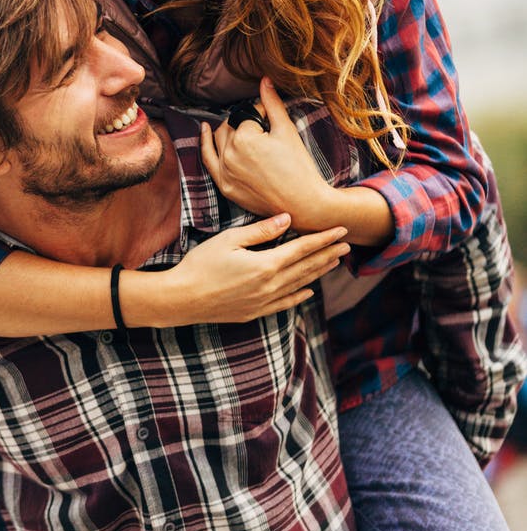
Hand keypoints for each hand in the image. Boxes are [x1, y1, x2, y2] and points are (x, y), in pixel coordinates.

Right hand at [163, 212, 349, 324]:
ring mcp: (264, 301)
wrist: (183, 299)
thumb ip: (261, 231)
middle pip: (307, 267)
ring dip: (319, 272)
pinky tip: (309, 290)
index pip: (302, 248)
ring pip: (300, 284)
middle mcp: (271, 285)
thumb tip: (287, 219)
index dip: (323, 239)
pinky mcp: (255, 311)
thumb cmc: (201, 264)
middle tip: (348, 245)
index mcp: (266, 265)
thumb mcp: (229, 240)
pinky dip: (300, 295)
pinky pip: (285, 303)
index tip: (341, 230)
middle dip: (328, 254)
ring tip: (335, 262)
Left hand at [200, 77, 332, 231]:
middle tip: (263, 128)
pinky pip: (208, 160)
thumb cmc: (299, 168)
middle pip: (232, 125)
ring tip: (244, 129)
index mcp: (245, 138)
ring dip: (229, 131)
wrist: (303, 204)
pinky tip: (204, 129)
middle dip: (246, 122)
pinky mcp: (225, 186)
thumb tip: (265, 80)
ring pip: (219, 139)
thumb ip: (272, 104)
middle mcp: (229, 155)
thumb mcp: (287, 131)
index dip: (262, 113)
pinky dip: (205, 144)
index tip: (273, 119)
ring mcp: (225, 172)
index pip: (248, 114)